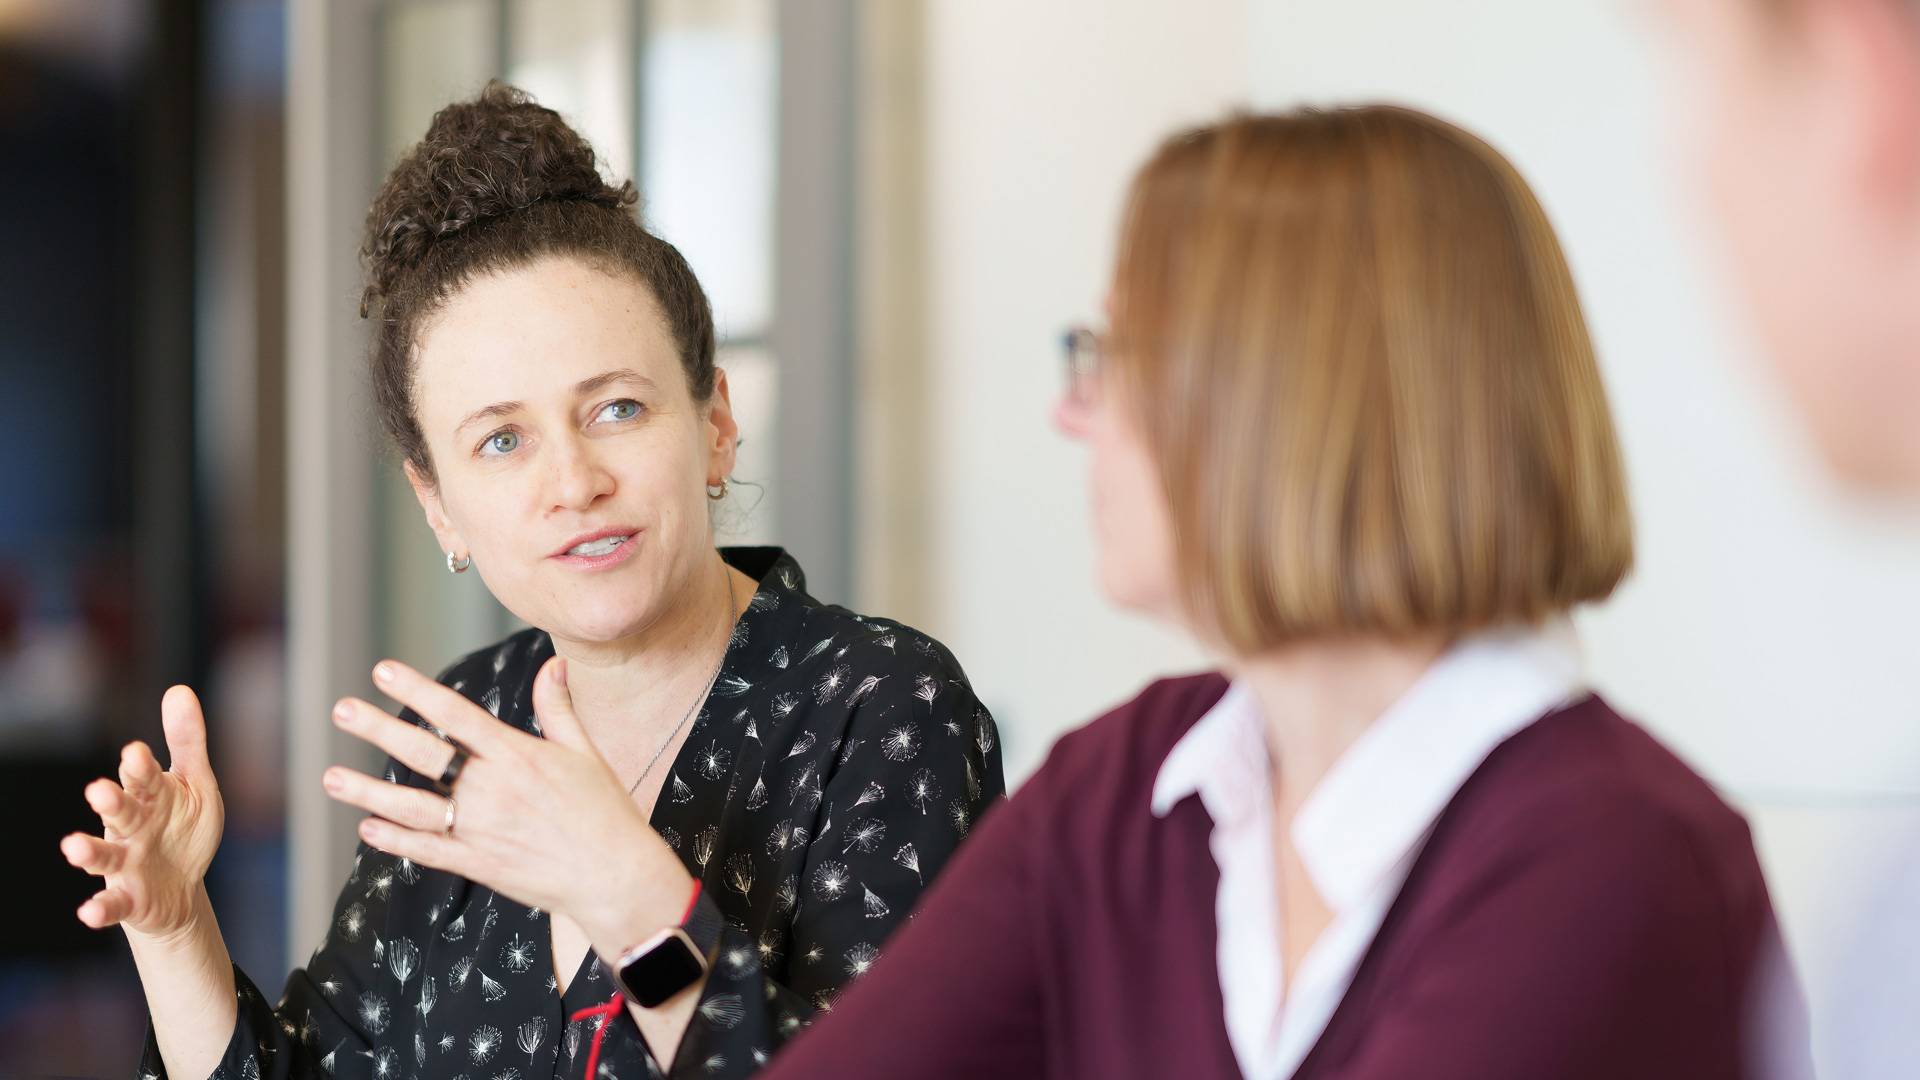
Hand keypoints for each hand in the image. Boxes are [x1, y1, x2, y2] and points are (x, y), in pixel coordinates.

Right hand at [61, 686, 226, 939]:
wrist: (181, 887)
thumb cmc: (183, 828)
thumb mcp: (195, 785)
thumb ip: (187, 742)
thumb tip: (178, 689)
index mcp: (148, 795)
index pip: (142, 776)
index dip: (139, 767)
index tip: (136, 753)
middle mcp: (129, 826)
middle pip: (118, 811)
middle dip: (109, 801)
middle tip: (99, 791)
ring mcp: (125, 862)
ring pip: (103, 855)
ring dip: (87, 852)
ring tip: (73, 848)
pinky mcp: (127, 897)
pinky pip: (110, 903)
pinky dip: (99, 908)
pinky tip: (89, 912)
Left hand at [323, 656, 692, 947]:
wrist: (614, 875)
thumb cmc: (605, 811)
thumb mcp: (585, 753)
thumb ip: (559, 709)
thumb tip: (554, 664)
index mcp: (517, 756)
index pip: (457, 714)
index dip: (417, 690)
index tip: (383, 671)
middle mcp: (492, 789)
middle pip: (424, 754)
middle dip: (379, 729)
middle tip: (341, 710)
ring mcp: (481, 829)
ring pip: (412, 806)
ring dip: (368, 792)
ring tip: (329, 777)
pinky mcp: (478, 863)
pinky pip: (427, 850)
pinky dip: (394, 840)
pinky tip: (367, 828)